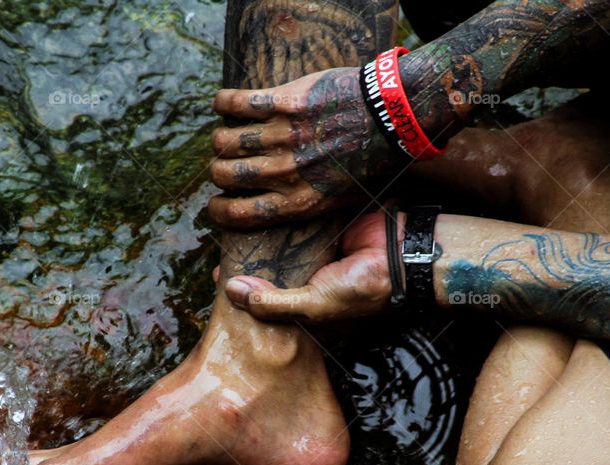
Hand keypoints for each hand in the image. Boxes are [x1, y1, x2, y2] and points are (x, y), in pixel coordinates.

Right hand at [209, 68, 399, 228]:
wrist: (393, 117)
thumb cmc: (371, 161)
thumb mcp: (343, 200)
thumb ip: (309, 206)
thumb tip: (280, 215)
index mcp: (298, 201)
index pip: (238, 213)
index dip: (218, 210)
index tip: (216, 203)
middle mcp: (285, 172)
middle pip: (225, 174)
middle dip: (219, 172)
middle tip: (225, 165)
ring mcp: (284, 135)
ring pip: (226, 140)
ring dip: (221, 139)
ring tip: (226, 137)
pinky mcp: (286, 102)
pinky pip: (237, 103)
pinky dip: (224, 103)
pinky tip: (223, 104)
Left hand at [223, 209, 402, 321]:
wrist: (401, 256)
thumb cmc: (362, 290)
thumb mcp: (313, 304)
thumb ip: (273, 301)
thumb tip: (232, 291)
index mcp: (306, 306)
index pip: (267, 302)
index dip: (244, 295)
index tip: (220, 280)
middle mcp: (308, 280)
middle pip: (271, 272)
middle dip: (250, 263)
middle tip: (223, 251)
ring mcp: (315, 253)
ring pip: (280, 245)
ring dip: (262, 238)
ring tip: (235, 228)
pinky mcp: (322, 228)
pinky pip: (296, 223)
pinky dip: (280, 218)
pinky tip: (259, 210)